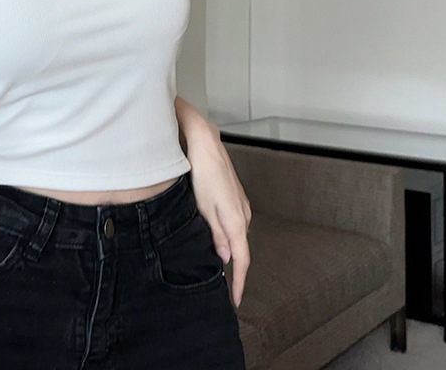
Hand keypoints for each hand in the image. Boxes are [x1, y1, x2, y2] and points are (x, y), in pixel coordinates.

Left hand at [185, 122, 251, 307]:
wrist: (206, 144)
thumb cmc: (203, 172)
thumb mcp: (204, 208)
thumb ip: (216, 235)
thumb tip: (226, 258)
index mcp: (236, 220)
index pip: (242, 261)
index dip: (240, 283)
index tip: (236, 301)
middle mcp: (243, 214)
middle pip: (240, 250)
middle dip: (234, 270)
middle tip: (224, 289)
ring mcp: (240, 205)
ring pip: (236, 236)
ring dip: (229, 251)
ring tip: (218, 268)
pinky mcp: (234, 198)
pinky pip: (233, 224)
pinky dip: (227, 235)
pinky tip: (216, 237)